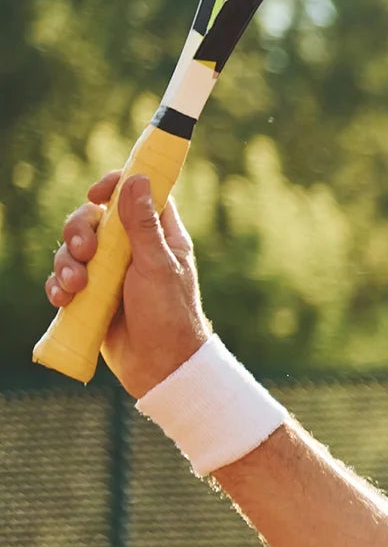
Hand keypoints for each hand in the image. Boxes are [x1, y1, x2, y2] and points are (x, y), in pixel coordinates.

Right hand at [46, 171, 211, 397]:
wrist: (160, 367)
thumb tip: (138, 179)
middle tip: (85, 253)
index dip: (115, 186)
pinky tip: (64, 299)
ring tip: (77, 287)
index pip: (135, 195)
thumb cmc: (169, 316)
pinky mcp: (93, 296)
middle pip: (92, 219)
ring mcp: (110, 273)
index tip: (97, 195)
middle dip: (79, 231)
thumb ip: (143, 225)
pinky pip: (65, 279)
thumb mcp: (157, 266)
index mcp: (159, 237)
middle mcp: (133, 250)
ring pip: (73, 249)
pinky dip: (60, 285)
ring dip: (66, 263)